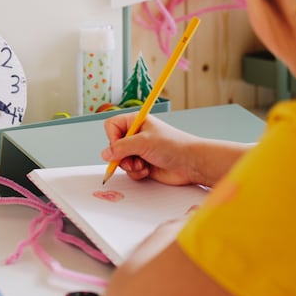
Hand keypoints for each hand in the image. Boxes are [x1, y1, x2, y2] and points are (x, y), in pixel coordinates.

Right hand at [101, 112, 249, 187]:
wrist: (191, 163)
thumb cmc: (173, 145)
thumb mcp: (143, 142)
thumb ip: (121, 147)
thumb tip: (105, 154)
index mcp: (135, 122)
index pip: (111, 126)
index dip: (112, 138)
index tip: (120, 146)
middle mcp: (136, 135)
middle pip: (114, 146)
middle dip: (121, 156)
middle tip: (132, 159)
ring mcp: (139, 150)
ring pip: (121, 160)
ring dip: (130, 166)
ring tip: (142, 165)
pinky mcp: (143, 164)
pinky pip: (130, 171)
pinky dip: (136, 173)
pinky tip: (147, 170)